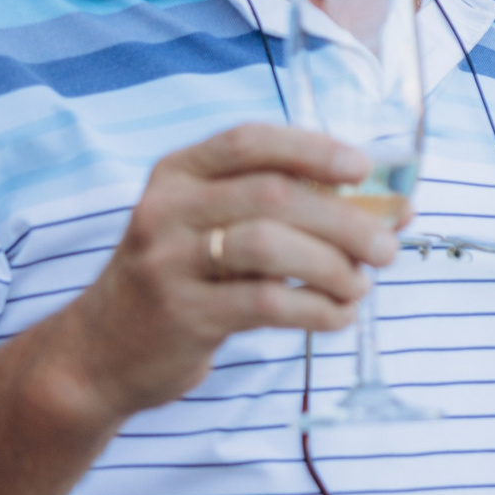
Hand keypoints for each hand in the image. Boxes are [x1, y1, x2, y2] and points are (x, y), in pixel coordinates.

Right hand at [39, 124, 400, 423]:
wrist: (98, 353)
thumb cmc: (182, 281)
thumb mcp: (214, 231)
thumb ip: (291, 212)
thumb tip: (396, 210)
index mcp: (178, 173)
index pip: (249, 141)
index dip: (312, 148)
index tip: (362, 168)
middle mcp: (167, 208)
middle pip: (273, 195)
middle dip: (344, 220)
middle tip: (385, 248)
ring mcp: (168, 261)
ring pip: (270, 246)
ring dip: (333, 266)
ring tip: (360, 286)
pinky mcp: (181, 314)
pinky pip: (265, 303)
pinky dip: (315, 309)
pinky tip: (336, 316)